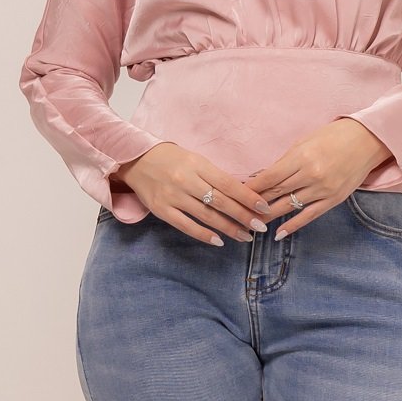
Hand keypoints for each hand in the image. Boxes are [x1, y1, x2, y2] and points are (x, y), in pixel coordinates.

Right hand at [115, 142, 273, 246]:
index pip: (229, 184)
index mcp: (198, 165)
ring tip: (245, 236)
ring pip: (206, 216)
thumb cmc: (172, 159)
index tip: (264, 208)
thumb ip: (215, 176)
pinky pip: (186, 226)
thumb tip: (243, 194)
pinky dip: (204, 235)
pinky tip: (219, 241)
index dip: (248, 197)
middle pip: (221, 202)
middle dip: (243, 216)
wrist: (137, 159)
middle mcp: (186, 180)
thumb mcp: (196, 160)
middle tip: (261, 226)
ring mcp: (173, 196)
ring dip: (229, 228)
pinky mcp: (161, 210)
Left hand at [241, 120, 392, 239]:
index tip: (236, 195)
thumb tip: (263, 177)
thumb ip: (285, 161)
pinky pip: (309, 216)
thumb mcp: (305, 142)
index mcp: (301, 157)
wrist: (367, 140)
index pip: (269, 178)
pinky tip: (278, 233)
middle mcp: (311, 175)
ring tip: (252, 224)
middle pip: (276, 193)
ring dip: (269, 216)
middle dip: (255, 203)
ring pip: (289, 206)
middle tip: (238, 213)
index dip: (251, 188)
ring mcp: (323, 190)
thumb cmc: (333, 136)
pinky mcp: (334, 200)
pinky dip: (292, 226)